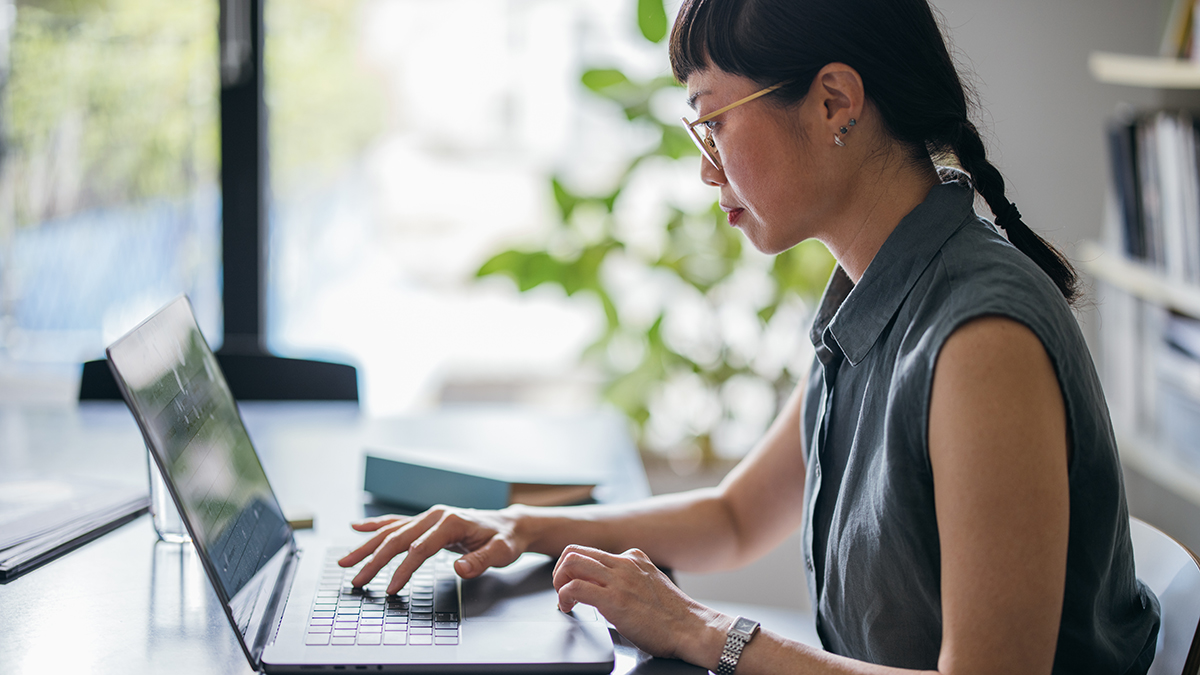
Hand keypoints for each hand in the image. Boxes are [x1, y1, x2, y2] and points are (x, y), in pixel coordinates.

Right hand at [338, 505, 525, 593]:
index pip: (420, 549)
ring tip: (345, 561)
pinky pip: (397, 522)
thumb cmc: (504, 539)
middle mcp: (435, 515)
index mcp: (450, 522)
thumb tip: (460, 568)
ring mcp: (429, 517)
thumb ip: (480, 561)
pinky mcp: (426, 521)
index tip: (390, 588)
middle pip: (398, 538)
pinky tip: (358, 528)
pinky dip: (376, 526)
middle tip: (355, 579)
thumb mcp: (501, 552)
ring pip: (392, 531)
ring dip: (367, 546)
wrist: (509, 525)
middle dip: (374, 560)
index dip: (403, 570)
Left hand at [552, 545, 728, 664]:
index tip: (574, 585)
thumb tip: (608, 590)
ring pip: (571, 562)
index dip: (576, 569)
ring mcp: (619, 579)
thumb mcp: (651, 585)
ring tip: (564, 599)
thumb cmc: (674, 616)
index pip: (591, 552)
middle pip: (575, 550)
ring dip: (559, 581)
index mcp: (633, 558)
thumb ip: (631, 580)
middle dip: (560, 570)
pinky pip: (575, 588)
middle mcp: (624, 563)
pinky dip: (564, 597)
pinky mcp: (614, 599)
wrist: (692, 629)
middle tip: (562, 590)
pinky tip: (570, 609)